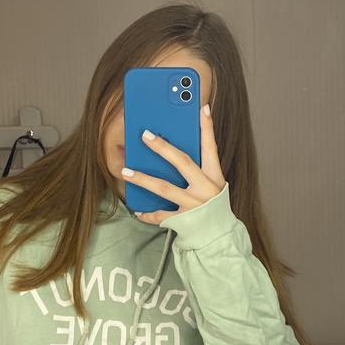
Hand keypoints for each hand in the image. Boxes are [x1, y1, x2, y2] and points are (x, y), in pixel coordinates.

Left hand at [121, 103, 225, 225]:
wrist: (219, 238)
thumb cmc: (213, 207)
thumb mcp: (213, 185)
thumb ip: (200, 169)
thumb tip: (173, 149)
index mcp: (215, 177)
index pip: (211, 147)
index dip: (207, 128)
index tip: (201, 107)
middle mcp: (206, 189)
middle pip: (182, 163)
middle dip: (163, 148)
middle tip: (145, 135)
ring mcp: (194, 206)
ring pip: (164, 188)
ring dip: (143, 178)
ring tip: (125, 171)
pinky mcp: (184, 222)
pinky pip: (161, 216)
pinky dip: (148, 214)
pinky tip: (137, 210)